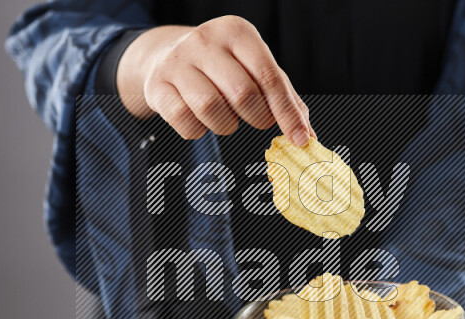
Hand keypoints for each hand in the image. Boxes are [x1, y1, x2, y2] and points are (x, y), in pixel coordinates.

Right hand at [117, 17, 313, 144]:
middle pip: (242, 94)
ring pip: (210, 108)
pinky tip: (200, 120)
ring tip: (226, 117)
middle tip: (256, 119)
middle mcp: (205, 40)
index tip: (299, 139)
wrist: (168, 57)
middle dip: (256, 117)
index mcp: (237, 33)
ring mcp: (177, 61)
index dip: (286, 113)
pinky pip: (184, 120)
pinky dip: (198, 130)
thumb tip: (307, 137)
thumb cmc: (224, 68)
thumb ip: (285, 99)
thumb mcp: (257, 71)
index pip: (269, 78)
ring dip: (225, 125)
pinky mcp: (156, 85)